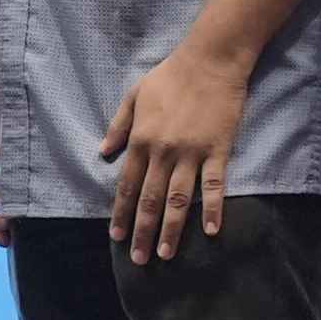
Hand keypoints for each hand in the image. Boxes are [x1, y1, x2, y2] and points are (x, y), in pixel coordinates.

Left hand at [100, 44, 253, 261]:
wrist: (210, 60)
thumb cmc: (170, 75)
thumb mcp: (134, 96)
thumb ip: (118, 126)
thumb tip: (103, 153)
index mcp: (141, 139)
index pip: (127, 185)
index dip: (122, 213)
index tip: (117, 237)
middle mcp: (163, 152)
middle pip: (149, 200)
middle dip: (142, 232)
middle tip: (139, 259)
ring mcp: (191, 153)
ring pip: (177, 200)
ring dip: (170, 230)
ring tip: (166, 255)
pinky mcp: (217, 151)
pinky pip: (214, 186)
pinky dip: (212, 210)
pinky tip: (211, 232)